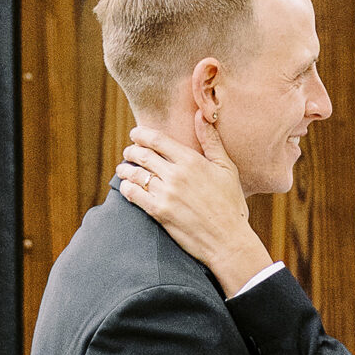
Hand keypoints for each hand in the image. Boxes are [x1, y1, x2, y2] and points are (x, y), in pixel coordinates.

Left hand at [119, 122, 273, 294]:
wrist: (228, 240)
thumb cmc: (231, 204)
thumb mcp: (227, 168)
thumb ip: (211, 141)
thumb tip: (200, 115)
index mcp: (191, 160)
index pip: (157, 139)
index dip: (141, 134)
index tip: (135, 134)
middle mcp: (176, 175)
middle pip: (142, 155)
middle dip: (131, 151)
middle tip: (129, 152)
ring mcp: (166, 194)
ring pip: (135, 174)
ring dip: (125, 169)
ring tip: (124, 169)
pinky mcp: (159, 212)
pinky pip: (134, 195)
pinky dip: (127, 188)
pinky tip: (127, 187)